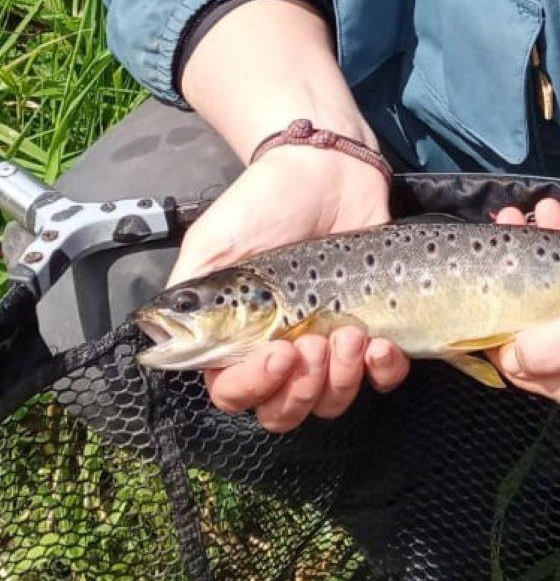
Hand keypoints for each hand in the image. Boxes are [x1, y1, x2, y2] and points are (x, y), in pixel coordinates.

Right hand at [168, 145, 408, 431]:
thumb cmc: (265, 204)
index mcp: (236, 339)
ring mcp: (328, 346)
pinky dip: (382, 370)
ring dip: (340, 377)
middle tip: (311, 340)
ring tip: (348, 330)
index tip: (276, 353)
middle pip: (284, 411)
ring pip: (331, 402)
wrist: (327, 169)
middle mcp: (280, 352)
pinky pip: (380, 379)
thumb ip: (185, 295)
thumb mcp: (213, 243)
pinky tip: (379, 342)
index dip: (253, 387)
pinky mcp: (372, 333)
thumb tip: (157, 341)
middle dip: (301, 388)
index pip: (233, 394)